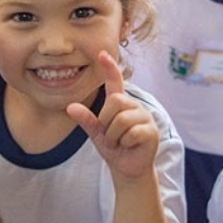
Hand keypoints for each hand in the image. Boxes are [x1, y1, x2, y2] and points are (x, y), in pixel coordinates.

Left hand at [66, 51, 158, 181]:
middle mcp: (134, 106)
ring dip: (114, 136)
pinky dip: (125, 143)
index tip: (102, 54)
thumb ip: (86, 120)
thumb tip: (70, 107)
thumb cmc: (114, 148)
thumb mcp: (95, 133)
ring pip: (122, 119)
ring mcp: (145, 117)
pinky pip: (132, 132)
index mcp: (120, 104)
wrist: (127, 169)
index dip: (109, 68)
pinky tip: (129, 146)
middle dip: (106, 121)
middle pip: (115, 101)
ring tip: (119, 142)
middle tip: (110, 135)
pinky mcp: (151, 131)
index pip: (115, 82)